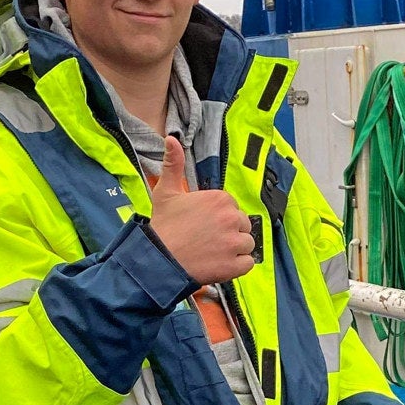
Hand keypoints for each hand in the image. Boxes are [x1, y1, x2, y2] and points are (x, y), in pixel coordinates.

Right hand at [148, 137, 255, 284]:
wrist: (157, 259)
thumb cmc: (163, 226)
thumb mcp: (166, 192)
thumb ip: (174, 164)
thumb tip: (171, 138)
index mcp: (220, 199)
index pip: (232, 209)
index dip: (219, 219)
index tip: (203, 226)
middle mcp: (231, 217)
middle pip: (242, 225)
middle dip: (229, 233)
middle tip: (206, 241)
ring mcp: (234, 242)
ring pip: (247, 244)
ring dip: (234, 251)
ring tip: (211, 253)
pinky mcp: (235, 264)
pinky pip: (247, 264)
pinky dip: (236, 266)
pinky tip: (219, 264)